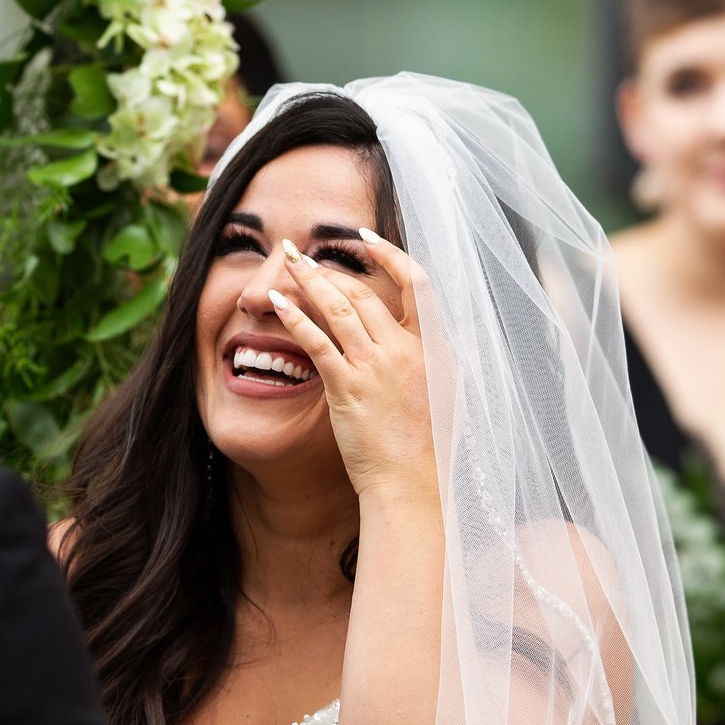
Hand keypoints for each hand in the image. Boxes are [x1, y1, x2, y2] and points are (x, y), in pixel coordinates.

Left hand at [268, 231, 436, 503]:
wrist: (412, 484)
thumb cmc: (429, 449)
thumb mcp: (447, 396)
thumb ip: (437, 361)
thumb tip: (434, 338)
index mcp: (436, 349)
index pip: (417, 284)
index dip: (390, 256)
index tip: (366, 240)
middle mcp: (406, 349)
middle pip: (365, 292)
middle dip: (330, 268)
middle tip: (303, 255)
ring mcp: (376, 366)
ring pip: (338, 307)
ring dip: (309, 281)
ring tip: (287, 263)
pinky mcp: (347, 386)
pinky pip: (315, 340)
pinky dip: (294, 317)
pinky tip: (277, 303)